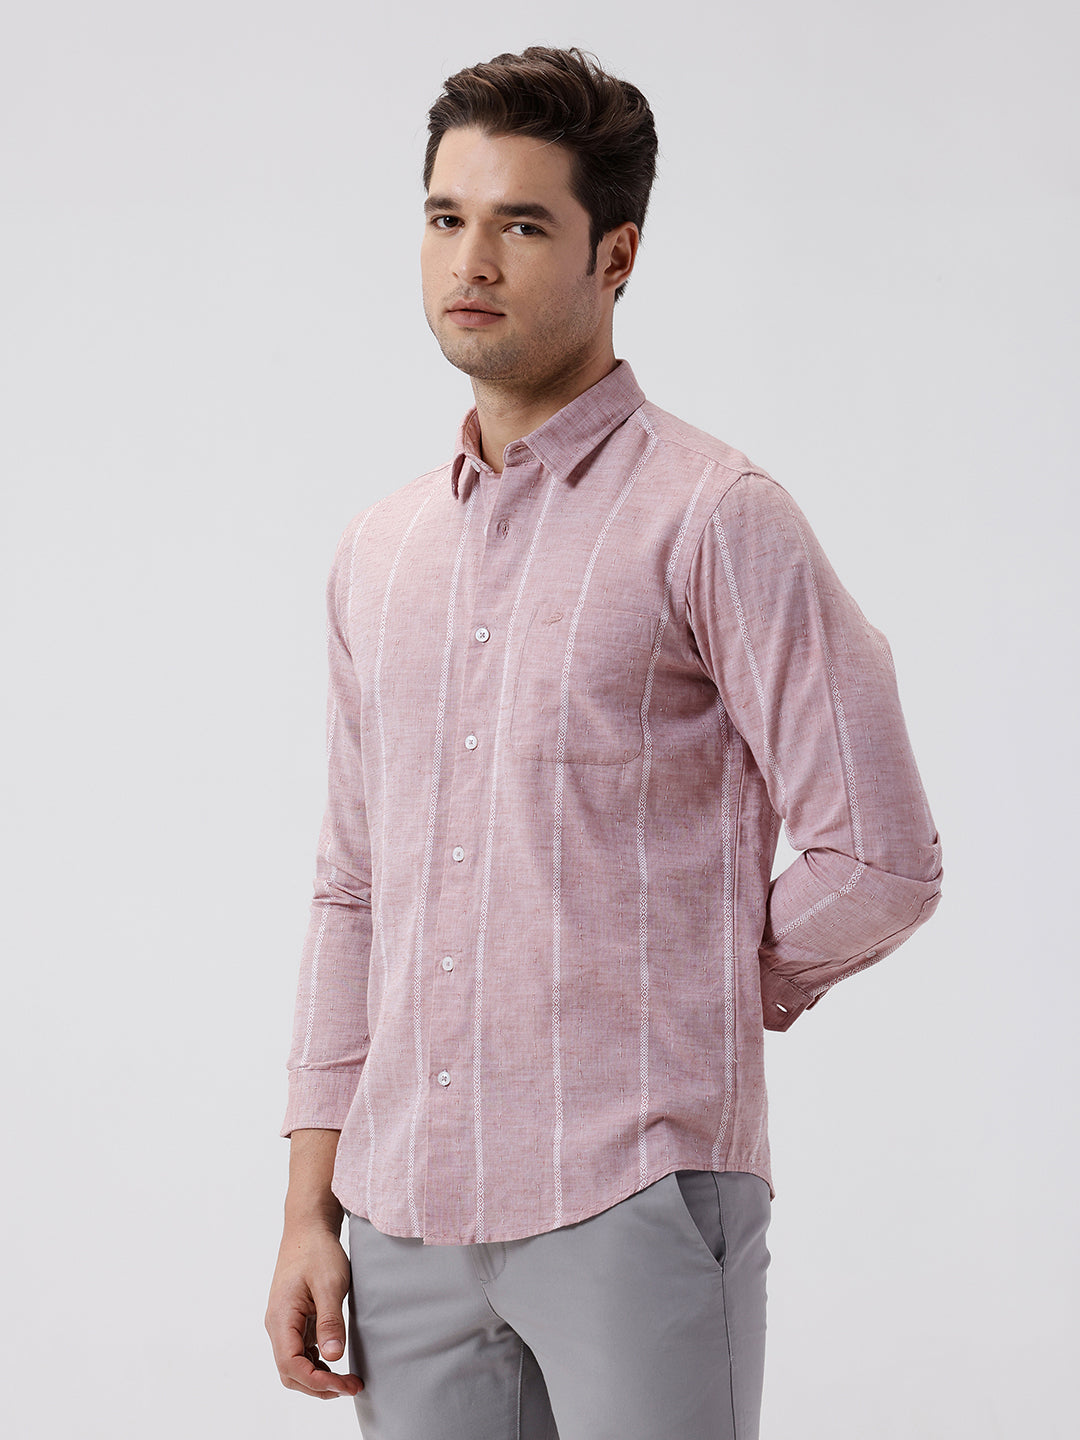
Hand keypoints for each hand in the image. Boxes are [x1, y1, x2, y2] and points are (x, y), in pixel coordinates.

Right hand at [265, 1222, 363, 1399]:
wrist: (307, 1228)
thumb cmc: (317, 1251)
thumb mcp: (329, 1284)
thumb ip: (330, 1322)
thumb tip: (333, 1357)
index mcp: (281, 1317)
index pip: (291, 1364)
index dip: (316, 1381)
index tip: (343, 1384)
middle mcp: (277, 1325)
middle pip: (290, 1372)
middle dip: (319, 1386)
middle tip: (351, 1386)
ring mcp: (284, 1324)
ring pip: (294, 1365)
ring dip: (318, 1378)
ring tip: (347, 1380)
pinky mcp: (293, 1320)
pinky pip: (300, 1351)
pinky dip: (316, 1363)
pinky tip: (336, 1363)